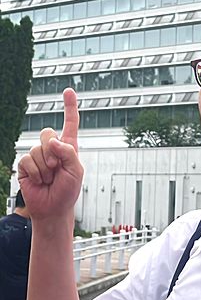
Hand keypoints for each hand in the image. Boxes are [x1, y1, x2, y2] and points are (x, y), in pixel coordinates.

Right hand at [18, 88, 83, 221]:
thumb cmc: (68, 191)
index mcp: (68, 147)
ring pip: (37, 149)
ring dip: (45, 167)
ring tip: (49, 179)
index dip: (69, 107)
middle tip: (56, 168)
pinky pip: (27, 159)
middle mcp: (52, 149)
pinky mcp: (25, 165)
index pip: (70, 123)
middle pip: (47, 133)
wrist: (53, 209)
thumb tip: (54, 140)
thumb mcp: (76, 171)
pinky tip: (39, 181)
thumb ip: (68, 153)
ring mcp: (38, 156)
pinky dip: (35, 172)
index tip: (68, 90)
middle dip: (52, 151)